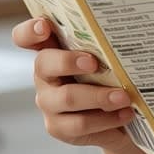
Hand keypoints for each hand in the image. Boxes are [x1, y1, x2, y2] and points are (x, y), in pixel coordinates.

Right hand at [12, 17, 136, 153]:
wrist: (120, 116)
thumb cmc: (112, 76)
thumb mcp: (108, 58)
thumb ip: (105, 45)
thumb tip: (127, 33)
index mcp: (53, 50)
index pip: (26, 37)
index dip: (30, 30)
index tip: (44, 26)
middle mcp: (45, 75)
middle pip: (44, 64)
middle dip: (68, 61)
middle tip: (94, 63)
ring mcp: (49, 102)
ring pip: (67, 97)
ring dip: (99, 97)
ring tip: (124, 97)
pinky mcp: (58, 127)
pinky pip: (79, 124)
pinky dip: (106, 120)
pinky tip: (125, 115)